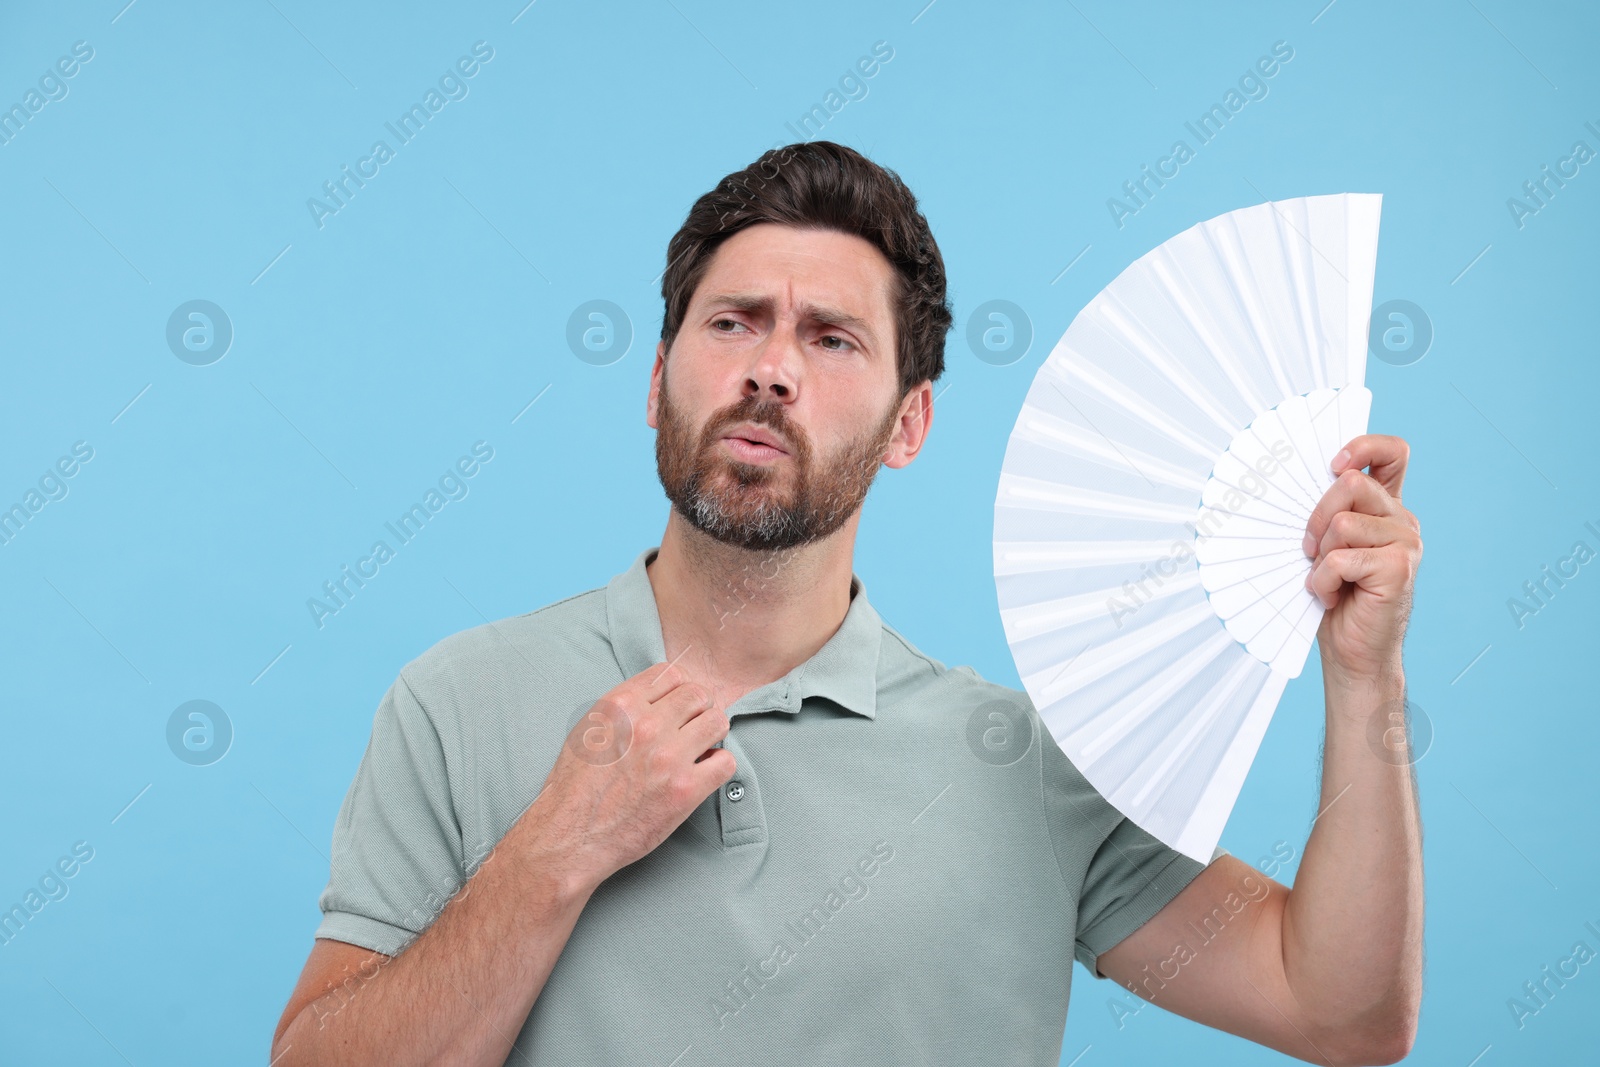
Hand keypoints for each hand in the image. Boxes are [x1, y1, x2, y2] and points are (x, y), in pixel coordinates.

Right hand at [533, 661, 734, 891]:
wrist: (570, 838)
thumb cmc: (574, 787)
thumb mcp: (588, 729)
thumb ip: (624, 708)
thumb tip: (659, 696)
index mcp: (621, 705)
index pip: (672, 673)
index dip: (677, 689)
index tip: (675, 707)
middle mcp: (647, 725)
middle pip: (699, 694)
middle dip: (698, 709)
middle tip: (690, 729)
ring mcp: (669, 757)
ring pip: (718, 722)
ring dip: (712, 734)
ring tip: (698, 749)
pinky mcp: (685, 790)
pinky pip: (726, 761)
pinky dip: (718, 765)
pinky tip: (702, 773)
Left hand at [1301, 434, 1422, 687]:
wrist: (1352, 653)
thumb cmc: (1334, 597)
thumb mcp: (1326, 546)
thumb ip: (1327, 513)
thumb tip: (1290, 483)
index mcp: (1386, 508)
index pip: (1392, 453)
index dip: (1362, 446)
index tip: (1332, 465)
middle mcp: (1402, 520)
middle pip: (1350, 483)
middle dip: (1316, 516)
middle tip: (1310, 550)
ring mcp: (1406, 543)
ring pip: (1341, 522)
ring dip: (1319, 555)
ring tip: (1327, 579)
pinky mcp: (1399, 568)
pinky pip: (1339, 557)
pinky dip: (1322, 580)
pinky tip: (1331, 596)